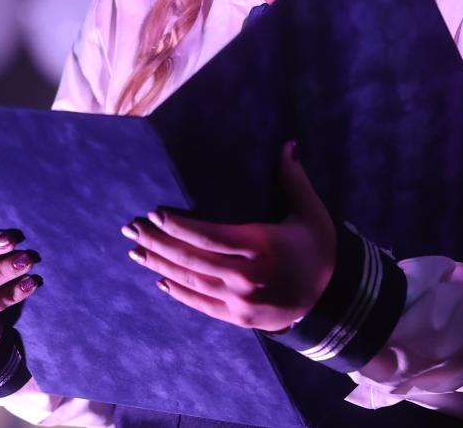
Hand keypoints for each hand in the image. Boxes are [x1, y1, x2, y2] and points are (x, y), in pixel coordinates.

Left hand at [123, 141, 335, 331]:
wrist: (332, 298)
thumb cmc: (317, 249)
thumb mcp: (310, 212)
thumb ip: (293, 179)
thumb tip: (288, 144)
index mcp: (260, 246)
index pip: (208, 236)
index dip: (178, 226)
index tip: (154, 214)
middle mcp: (247, 276)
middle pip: (191, 258)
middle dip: (157, 242)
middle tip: (131, 230)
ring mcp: (240, 301)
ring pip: (191, 281)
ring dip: (160, 265)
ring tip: (136, 252)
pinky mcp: (238, 318)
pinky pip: (201, 304)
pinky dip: (179, 293)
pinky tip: (160, 280)